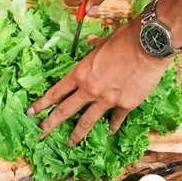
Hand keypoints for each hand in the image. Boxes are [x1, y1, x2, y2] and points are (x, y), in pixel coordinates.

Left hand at [27, 19, 169, 144]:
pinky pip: (115, 119)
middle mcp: (90, 89)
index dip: (42, 103)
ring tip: (70, 142)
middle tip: (41, 133)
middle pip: (65, 111)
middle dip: (50, 123)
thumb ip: (95, 47)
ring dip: (77, 134)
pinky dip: (112, 126)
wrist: (150, 44)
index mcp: (81, 73)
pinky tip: (109, 132)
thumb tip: (90, 43)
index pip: (56, 92)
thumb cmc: (126, 38)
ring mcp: (107, 100)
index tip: (31, 112)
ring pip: (86, 121)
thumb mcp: (105, 41)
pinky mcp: (125, 104)